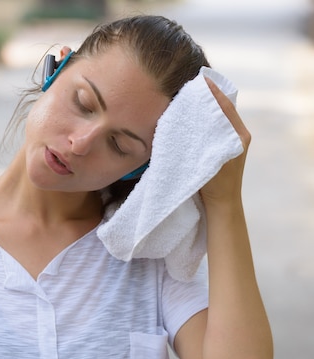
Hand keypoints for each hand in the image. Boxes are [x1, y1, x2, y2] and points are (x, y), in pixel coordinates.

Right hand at [199, 78, 250, 209]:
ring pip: (220, 117)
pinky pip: (217, 127)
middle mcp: (239, 135)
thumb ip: (207, 136)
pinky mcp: (226, 148)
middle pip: (224, 108)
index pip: (225, 106)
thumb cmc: (215, 185)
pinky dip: (208, 119)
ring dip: (208, 107)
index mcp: (239, 135)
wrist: (222, 204)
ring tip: (193, 97)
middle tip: (194, 85)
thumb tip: (197, 114)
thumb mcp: (209, 157)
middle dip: (210, 96)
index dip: (213, 92)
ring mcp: (233, 141)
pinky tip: (196, 117)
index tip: (200, 80)